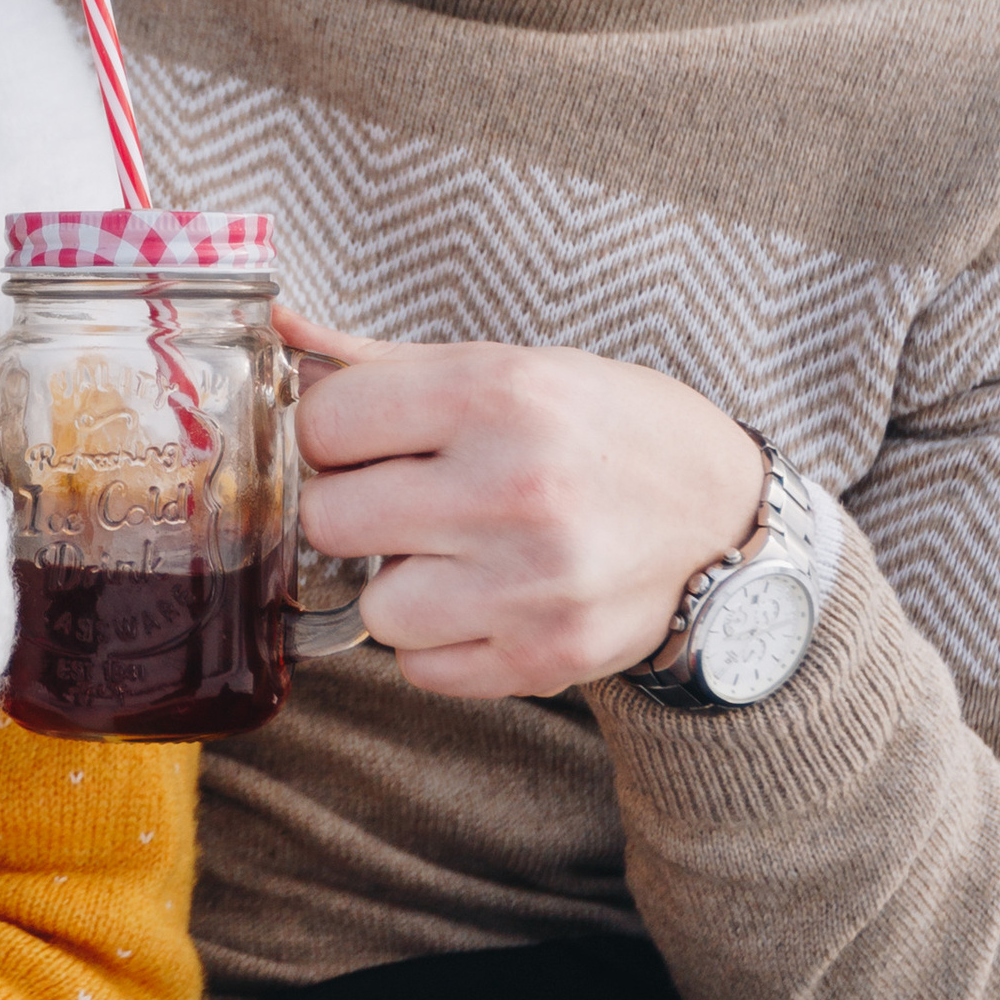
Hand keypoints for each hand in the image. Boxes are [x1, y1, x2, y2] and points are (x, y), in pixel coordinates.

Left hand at [282, 306, 767, 702]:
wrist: (722, 512)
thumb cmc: (603, 428)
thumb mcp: (508, 367)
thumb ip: (381, 360)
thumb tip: (278, 331)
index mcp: (497, 395)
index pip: (324, 423)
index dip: (330, 435)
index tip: (363, 441)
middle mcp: (513, 488)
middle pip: (330, 520)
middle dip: (352, 511)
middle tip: (402, 500)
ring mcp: (531, 583)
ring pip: (373, 608)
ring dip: (399, 585)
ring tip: (454, 554)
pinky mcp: (546, 656)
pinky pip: (421, 668)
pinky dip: (440, 641)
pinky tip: (484, 598)